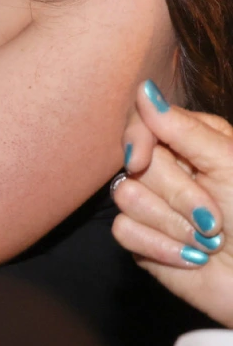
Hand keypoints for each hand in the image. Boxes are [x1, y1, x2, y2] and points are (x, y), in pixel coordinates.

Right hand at [112, 81, 232, 326]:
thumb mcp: (229, 164)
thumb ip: (183, 127)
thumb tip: (144, 88)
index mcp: (188, 141)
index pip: (141, 121)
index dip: (135, 138)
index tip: (139, 158)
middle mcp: (166, 167)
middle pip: (134, 162)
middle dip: (177, 195)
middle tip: (214, 218)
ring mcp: (150, 203)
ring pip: (125, 196)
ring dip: (173, 225)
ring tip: (205, 241)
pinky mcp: (141, 238)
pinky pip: (124, 230)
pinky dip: (161, 247)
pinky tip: (189, 257)